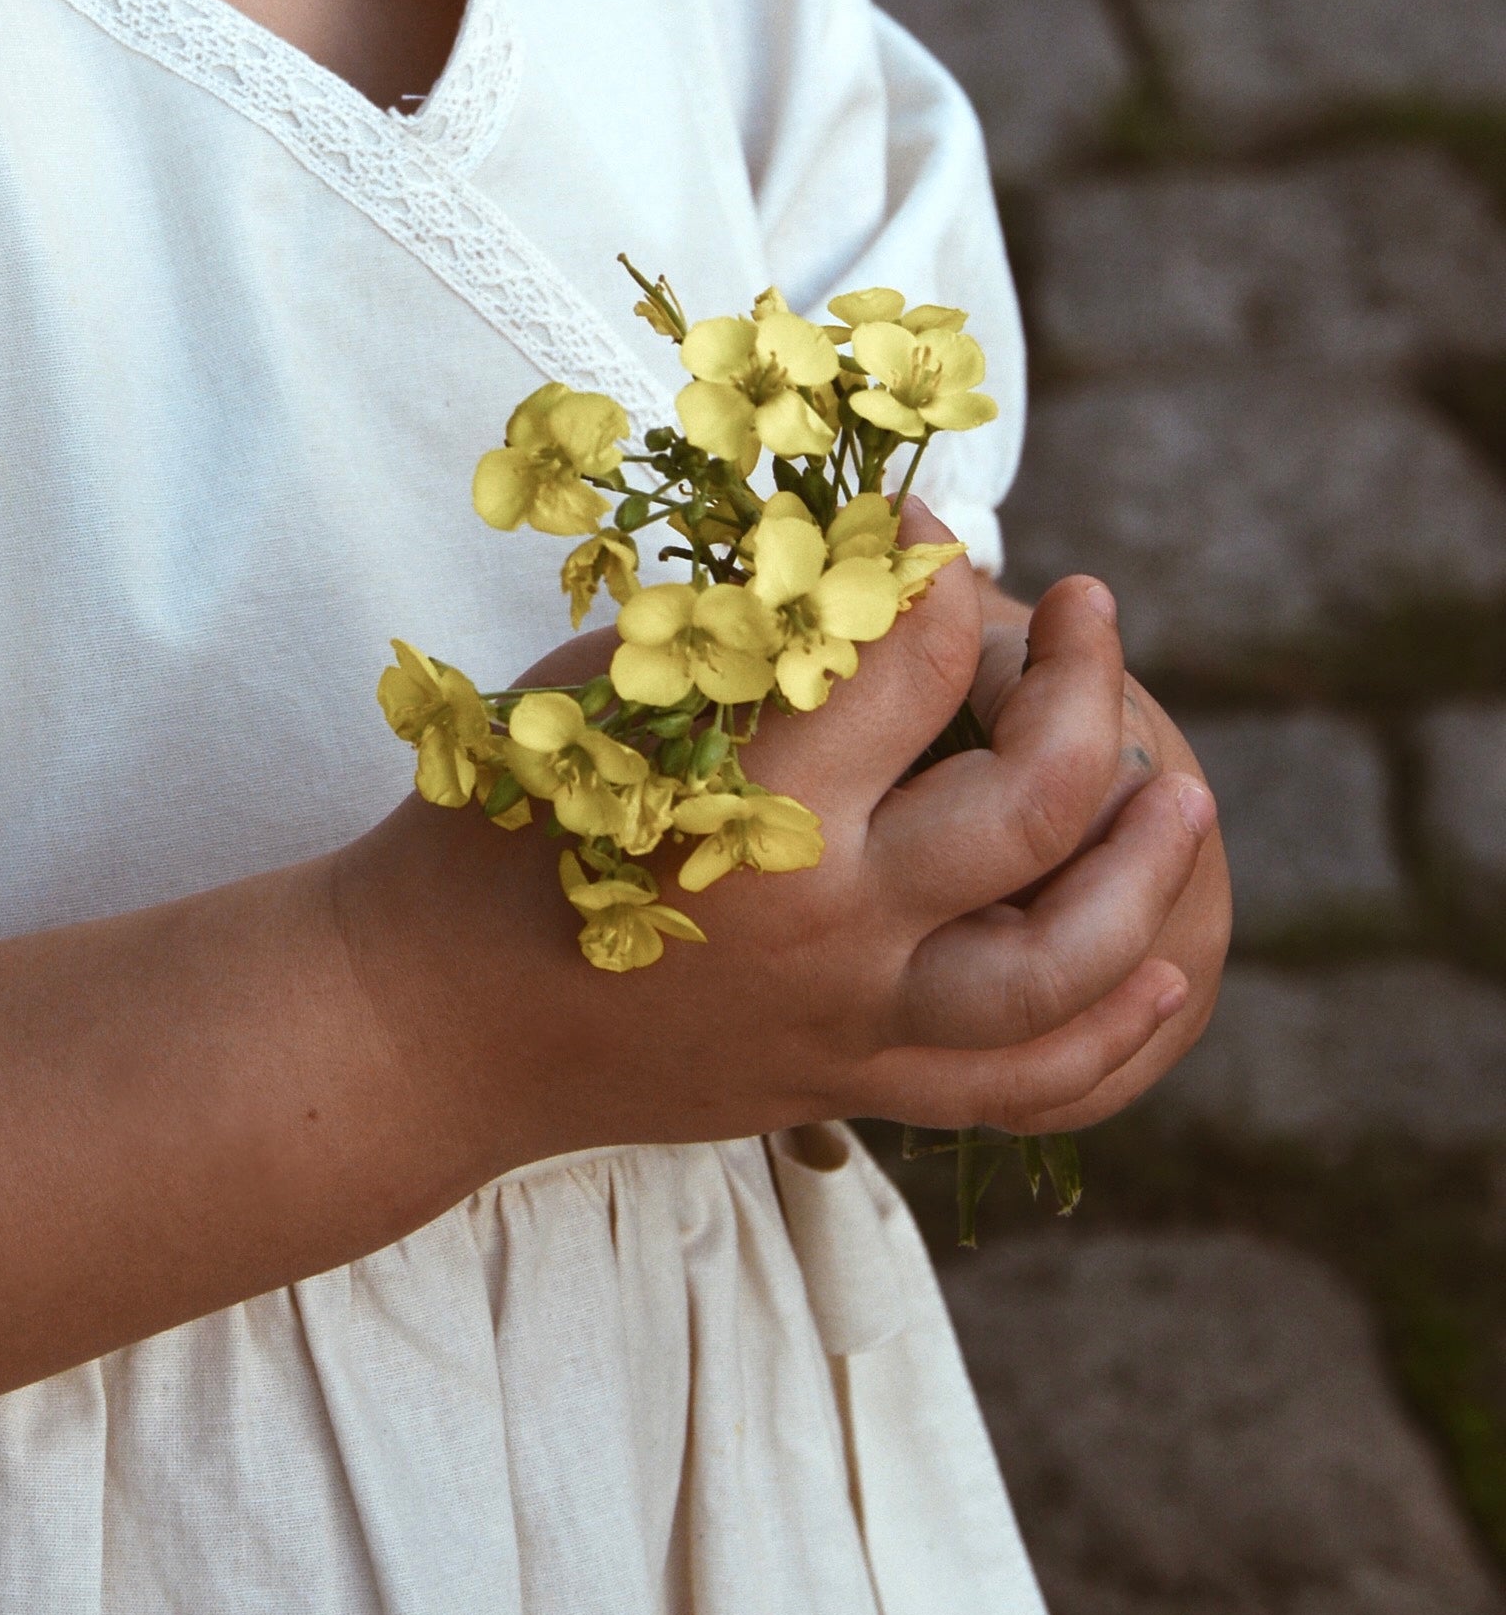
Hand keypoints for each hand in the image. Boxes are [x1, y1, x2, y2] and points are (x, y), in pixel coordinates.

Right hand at [345, 539, 1224, 1166]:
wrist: (435, 1020)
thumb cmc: (500, 827)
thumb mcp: (607, 694)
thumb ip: (746, 633)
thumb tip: (870, 549)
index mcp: (758, 798)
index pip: (913, 653)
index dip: (939, 565)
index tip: (932, 529)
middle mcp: (831, 918)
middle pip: (1037, 800)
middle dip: (1088, 682)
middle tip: (1096, 612)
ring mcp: (853, 1018)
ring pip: (1066, 962)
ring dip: (1146, 868)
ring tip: (1180, 794)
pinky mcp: (854, 1085)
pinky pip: (1021, 1081)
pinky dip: (1111, 1031)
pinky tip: (1168, 966)